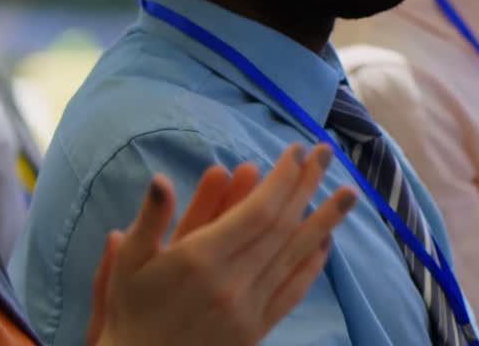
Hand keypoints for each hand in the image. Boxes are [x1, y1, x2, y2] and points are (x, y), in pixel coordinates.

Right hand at [89, 143, 357, 345]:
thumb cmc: (131, 309)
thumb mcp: (128, 262)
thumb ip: (151, 219)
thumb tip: (162, 179)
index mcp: (200, 260)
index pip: (258, 211)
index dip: (282, 178)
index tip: (295, 151)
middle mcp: (231, 283)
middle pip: (283, 225)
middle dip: (307, 185)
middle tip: (325, 153)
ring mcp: (249, 307)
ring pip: (295, 255)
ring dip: (325, 219)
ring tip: (350, 192)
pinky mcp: (257, 328)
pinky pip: (293, 290)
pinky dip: (313, 263)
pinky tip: (326, 240)